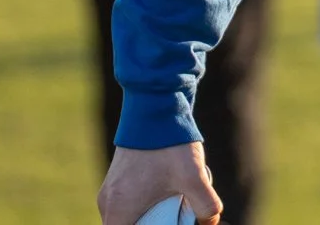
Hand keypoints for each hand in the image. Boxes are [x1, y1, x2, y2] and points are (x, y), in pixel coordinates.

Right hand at [97, 143, 220, 224]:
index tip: (169, 221)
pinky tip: (170, 187)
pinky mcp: (117, 180)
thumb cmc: (170, 144)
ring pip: (131, 216)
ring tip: (176, 197)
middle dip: (155, 223)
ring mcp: (110, 191)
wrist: (155, 107)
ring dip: (153, 214)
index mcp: (118, 210)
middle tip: (177, 210)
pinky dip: (149, 203)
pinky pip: (130, 203)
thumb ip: (206, 204)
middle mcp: (107, 204)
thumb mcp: (194, 177)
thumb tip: (211, 221)